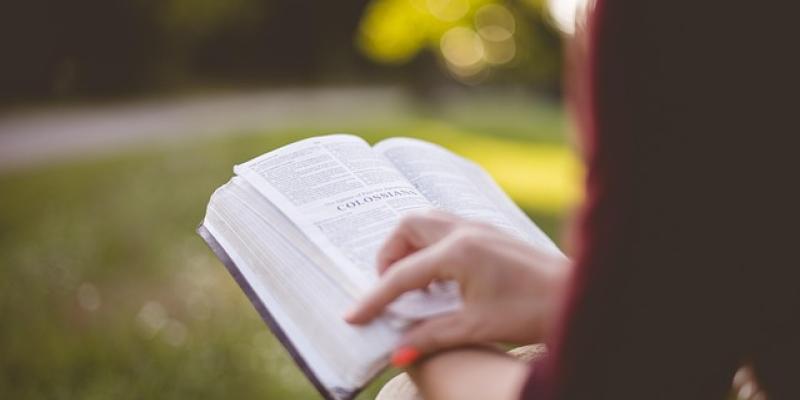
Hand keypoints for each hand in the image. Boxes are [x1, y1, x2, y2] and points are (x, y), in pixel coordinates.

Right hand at [345, 210, 569, 356]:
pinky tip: (440, 278)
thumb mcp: (476, 327)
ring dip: (410, 247)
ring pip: (427, 222)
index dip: (374, 298)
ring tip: (413, 283)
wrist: (577, 296)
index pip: (402, 274)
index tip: (353, 316)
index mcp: (458, 252)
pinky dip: (430, 247)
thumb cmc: (533, 311)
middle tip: (390, 289)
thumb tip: (397, 354)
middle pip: (407, 227)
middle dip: (389, 255)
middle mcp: (465, 231)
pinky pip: (446, 228)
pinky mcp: (490, 233)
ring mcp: (479, 227)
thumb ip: (431, 336)